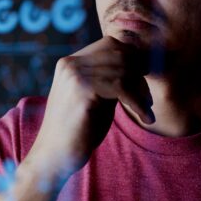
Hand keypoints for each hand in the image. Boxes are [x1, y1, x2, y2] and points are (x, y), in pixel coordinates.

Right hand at [25, 35, 153, 178]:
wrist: (53, 156)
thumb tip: (140, 65)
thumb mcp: (96, 97)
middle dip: (139, 75)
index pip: (110, 44)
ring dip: (141, 92)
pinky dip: (138, 103)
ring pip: (123, 70)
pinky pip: (122, 88)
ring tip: (146, 111)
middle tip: (148, 99)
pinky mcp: (82, 91)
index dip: (133, 60)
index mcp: (70, 62)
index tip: (144, 82)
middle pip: (119, 54)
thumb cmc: (78, 130)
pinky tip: (146, 118)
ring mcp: (74, 76)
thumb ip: (110, 80)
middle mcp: (70, 64)